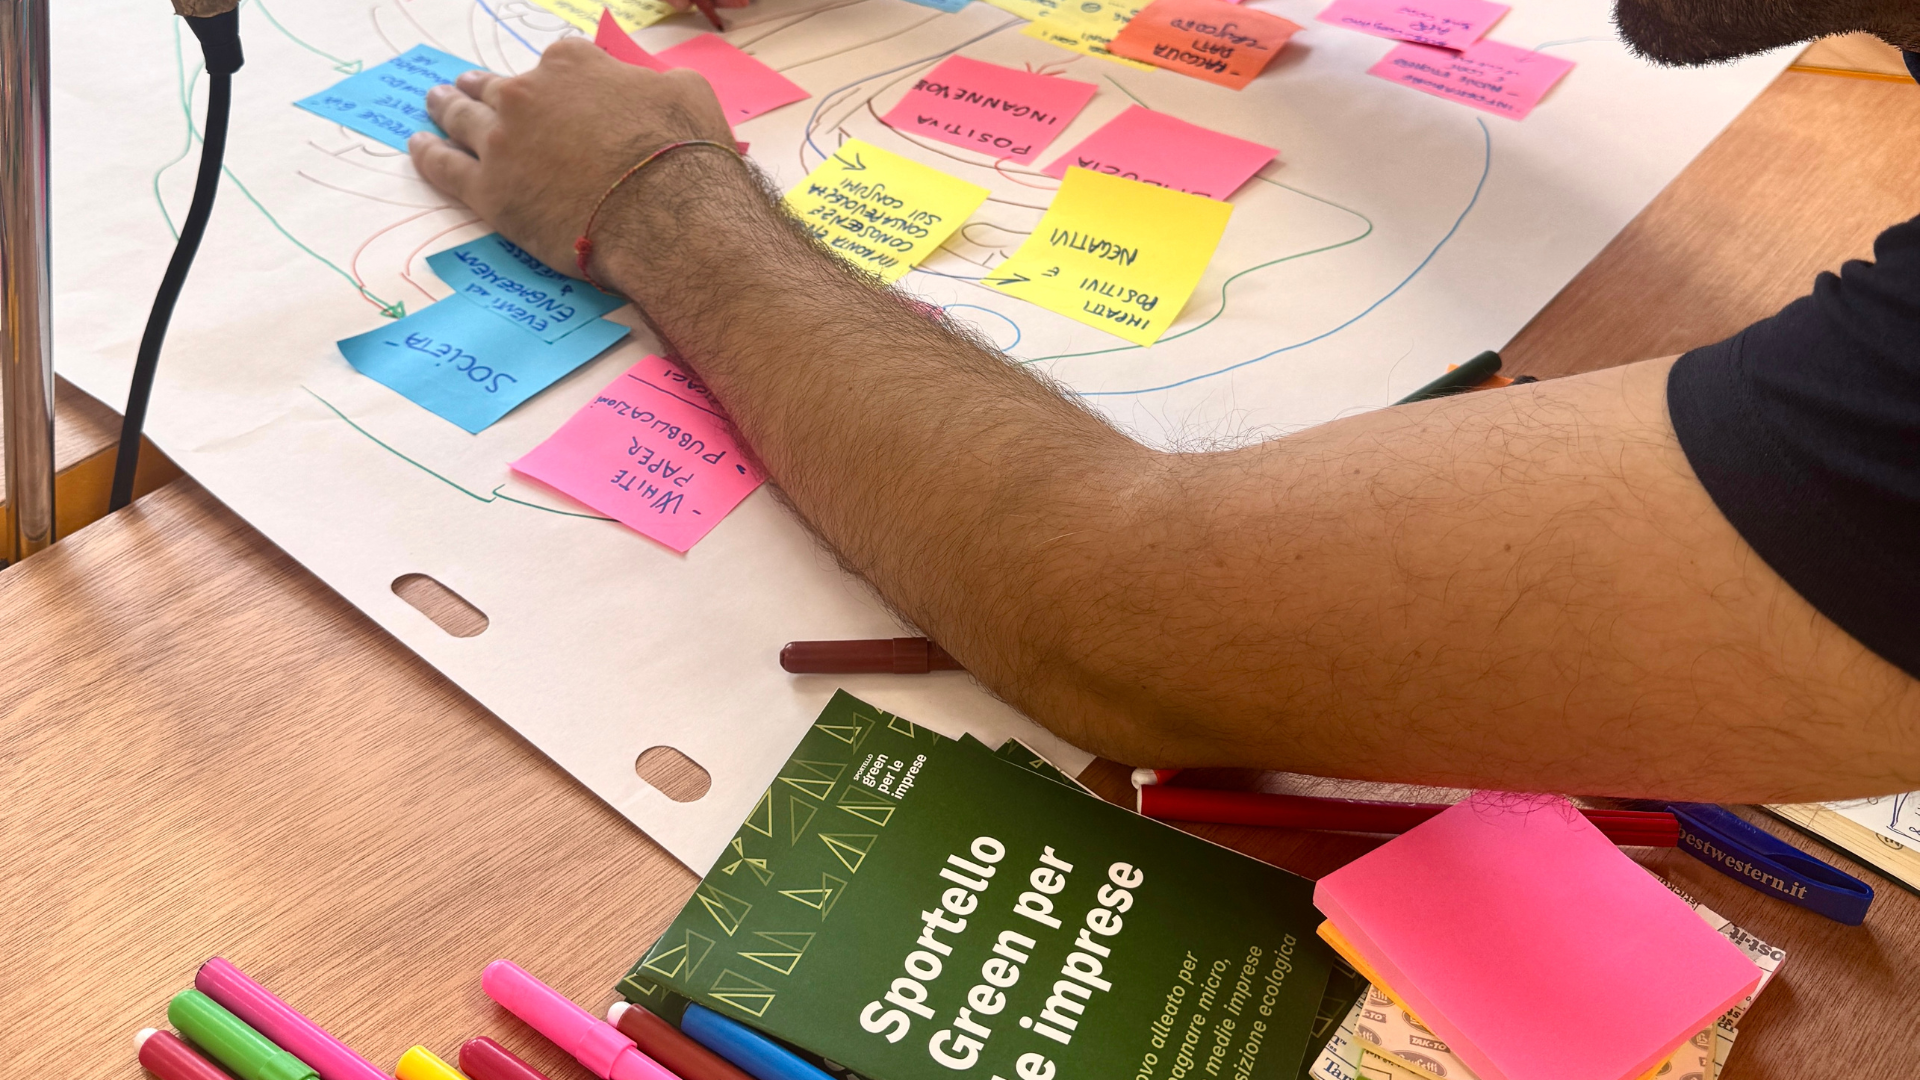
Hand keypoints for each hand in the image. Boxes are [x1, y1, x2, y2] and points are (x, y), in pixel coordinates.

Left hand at [408, 38, 737, 281]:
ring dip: (445, 107)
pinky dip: (426, 154)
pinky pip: (443, 166)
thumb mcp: (688, 94)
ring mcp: (502, 140)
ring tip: (434, 102)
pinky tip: (417, 145)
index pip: (556, 61)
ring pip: (461, 117)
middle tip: (469, 88)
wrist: (665, 217)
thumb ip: (657, 84)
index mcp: (574, 64)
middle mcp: (528, 92)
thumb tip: (653, 88)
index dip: (556, 80)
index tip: (557, 93)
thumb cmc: (685, 155)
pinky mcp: (487, 189)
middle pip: (496, 85)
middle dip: (483, 86)